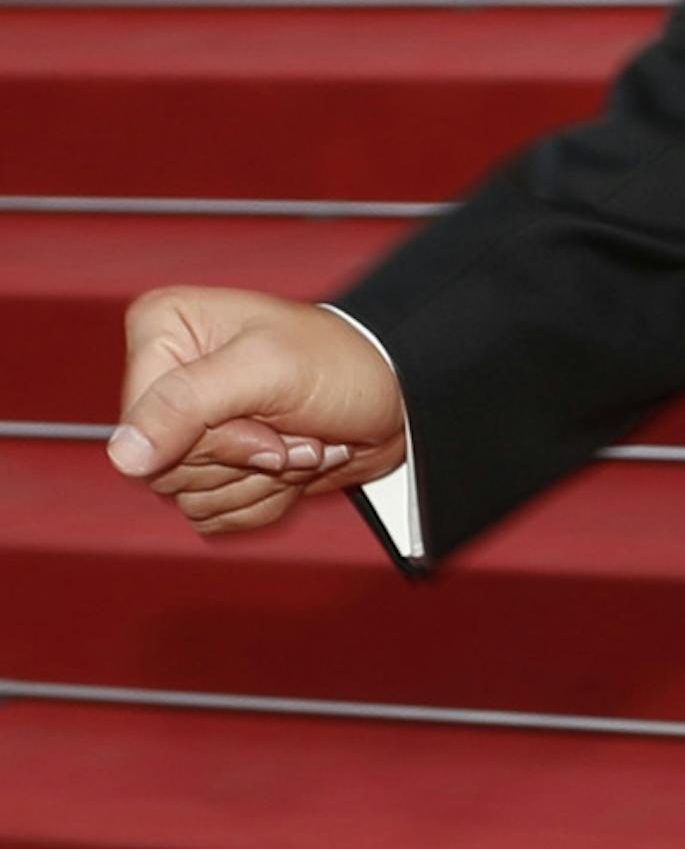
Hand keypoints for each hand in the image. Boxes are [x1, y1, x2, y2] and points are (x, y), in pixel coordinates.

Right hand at [111, 287, 407, 536]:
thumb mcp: (267, 370)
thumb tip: (125, 456)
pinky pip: (213, 517)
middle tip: (292, 426)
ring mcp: (189, 429)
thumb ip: (188, 404)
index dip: (211, 438)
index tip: (264, 414)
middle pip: (165, 469)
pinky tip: (293, 462)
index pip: (143, 426)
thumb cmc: (344, 363)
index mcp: (163, 332)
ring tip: (300, 439)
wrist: (395, 398)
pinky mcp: (213, 469)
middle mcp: (167, 380)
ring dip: (260, 481)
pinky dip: (263, 500)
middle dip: (244, 459)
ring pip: (188, 499)